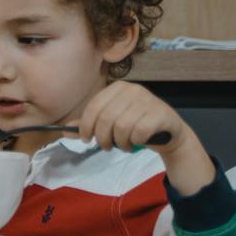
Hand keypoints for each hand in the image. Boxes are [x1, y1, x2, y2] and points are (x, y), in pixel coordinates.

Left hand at [79, 81, 214, 192]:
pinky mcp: (161, 113)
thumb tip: (65, 132)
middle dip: (102, 138)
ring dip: (120, 142)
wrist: (169, 132)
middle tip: (105, 147)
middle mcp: (133, 90)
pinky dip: (135, 142)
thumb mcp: (112, 122)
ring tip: (123, 145)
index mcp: (118, 88)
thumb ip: (90, 125)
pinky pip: (139, 132)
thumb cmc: (136, 125)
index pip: (94, 107)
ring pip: (122, 127)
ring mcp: (148, 100)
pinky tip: (137, 143)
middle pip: (106, 118)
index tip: (86, 139)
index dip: (85, 125)